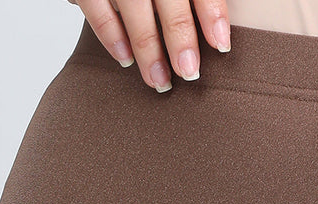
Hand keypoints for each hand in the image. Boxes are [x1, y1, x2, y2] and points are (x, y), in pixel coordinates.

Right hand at [69, 0, 230, 92]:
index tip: (221, 45)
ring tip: (159, 81)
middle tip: (189, 72)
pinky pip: (96, 8)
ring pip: (133, 8)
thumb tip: (214, 28)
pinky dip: (110, 36)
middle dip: (180, 38)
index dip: (211, 13)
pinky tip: (125, 59)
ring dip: (147, 50)